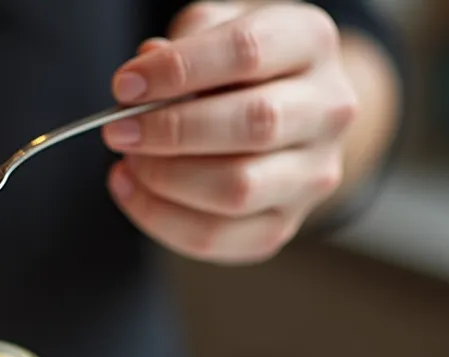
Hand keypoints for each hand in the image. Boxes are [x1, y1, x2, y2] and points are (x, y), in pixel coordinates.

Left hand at [103, 1, 357, 263]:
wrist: (282, 106)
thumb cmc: (235, 64)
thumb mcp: (212, 28)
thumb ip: (180, 46)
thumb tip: (139, 85)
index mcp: (310, 42)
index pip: (247, 52)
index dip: (178, 70)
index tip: (126, 84)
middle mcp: (328, 109)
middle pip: (253, 125)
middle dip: (170, 130)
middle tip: (120, 130)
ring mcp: (313, 174)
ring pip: (237, 190)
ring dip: (164, 179)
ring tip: (129, 161)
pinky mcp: (283, 223)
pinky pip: (216, 237)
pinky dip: (160, 218)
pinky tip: (132, 190)